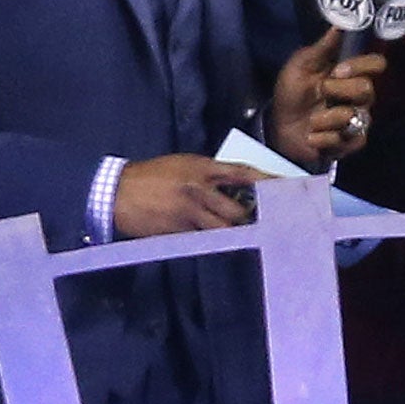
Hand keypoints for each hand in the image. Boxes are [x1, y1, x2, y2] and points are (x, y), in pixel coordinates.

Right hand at [112, 155, 266, 237]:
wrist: (117, 192)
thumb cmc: (153, 175)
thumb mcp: (184, 164)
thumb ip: (210, 173)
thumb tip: (235, 185)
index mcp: (203, 168)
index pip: (243, 173)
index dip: (267, 180)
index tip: (287, 186)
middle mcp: (200, 190)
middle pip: (238, 209)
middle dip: (250, 216)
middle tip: (261, 219)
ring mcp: (189, 213)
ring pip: (223, 229)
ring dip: (233, 231)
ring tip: (242, 232)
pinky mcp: (178, 232)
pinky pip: (203, 238)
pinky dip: (210, 239)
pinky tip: (212, 237)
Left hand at [269, 27, 386, 169]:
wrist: (278, 126)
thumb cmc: (291, 92)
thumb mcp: (301, 65)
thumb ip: (322, 47)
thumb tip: (339, 24)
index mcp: (351, 74)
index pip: (377, 64)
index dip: (362, 66)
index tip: (338, 70)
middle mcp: (359, 96)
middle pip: (367, 90)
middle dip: (338, 92)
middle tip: (320, 93)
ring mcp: (356, 120)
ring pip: (353, 117)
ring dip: (324, 118)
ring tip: (310, 120)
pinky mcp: (350, 143)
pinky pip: (347, 140)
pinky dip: (323, 139)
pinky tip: (312, 136)